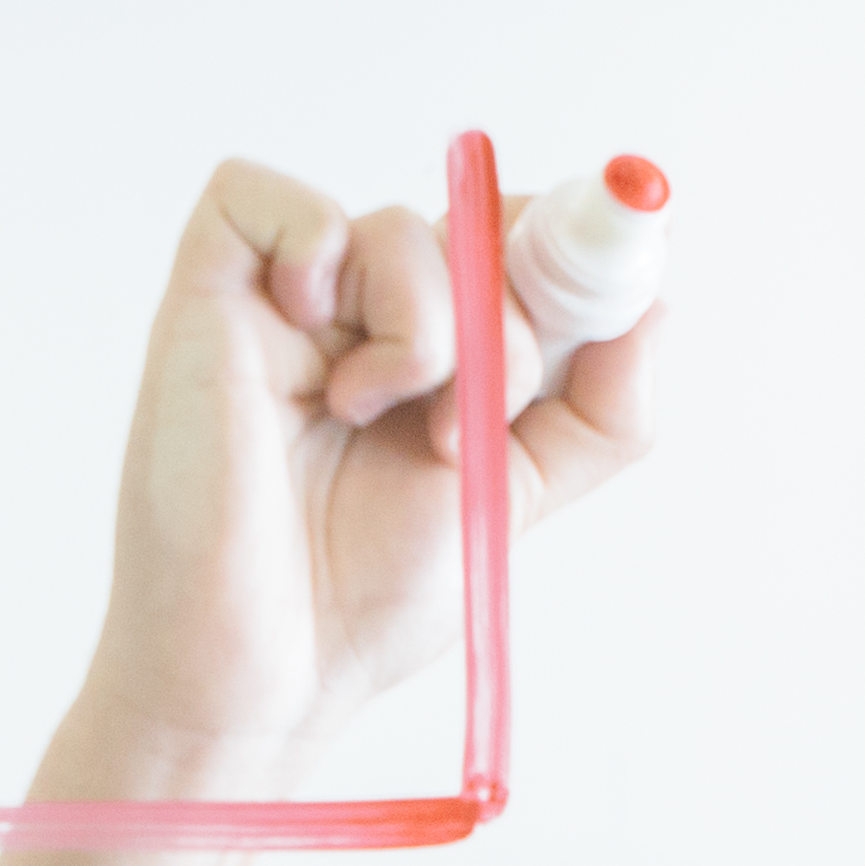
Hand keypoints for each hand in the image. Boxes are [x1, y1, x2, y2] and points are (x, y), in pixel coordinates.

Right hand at [77, 158, 660, 767]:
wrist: (264, 671)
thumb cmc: (361, 600)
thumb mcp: (514, 498)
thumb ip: (596, 417)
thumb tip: (656, 311)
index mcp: (438, 358)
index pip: (517, 251)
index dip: (570, 258)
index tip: (610, 293)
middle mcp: (365, 318)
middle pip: (473, 230)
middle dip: (507, 319)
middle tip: (463, 422)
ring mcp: (288, 302)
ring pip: (396, 223)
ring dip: (424, 321)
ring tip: (371, 414)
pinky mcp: (208, 292)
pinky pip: (265, 194)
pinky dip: (312, 245)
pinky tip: (310, 334)